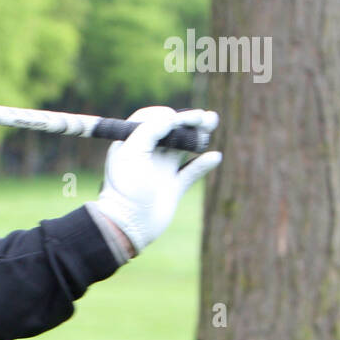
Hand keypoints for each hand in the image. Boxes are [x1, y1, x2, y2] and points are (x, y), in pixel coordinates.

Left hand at [92, 106, 222, 254]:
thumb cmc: (125, 188)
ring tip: (211, 124)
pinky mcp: (173, 187)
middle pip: (170, 131)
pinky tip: (214, 157)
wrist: (129, 224)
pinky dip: (204, 163)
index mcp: (130, 144)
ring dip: (198, 136)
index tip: (177, 119)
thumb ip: (149, 130)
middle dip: (188, 121)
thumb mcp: (132, 153)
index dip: (166, 115)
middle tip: (205, 117)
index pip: (150, 119)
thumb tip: (171, 117)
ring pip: (183, 147)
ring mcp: (160, 170)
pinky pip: (192, 170)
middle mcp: (146, 155)